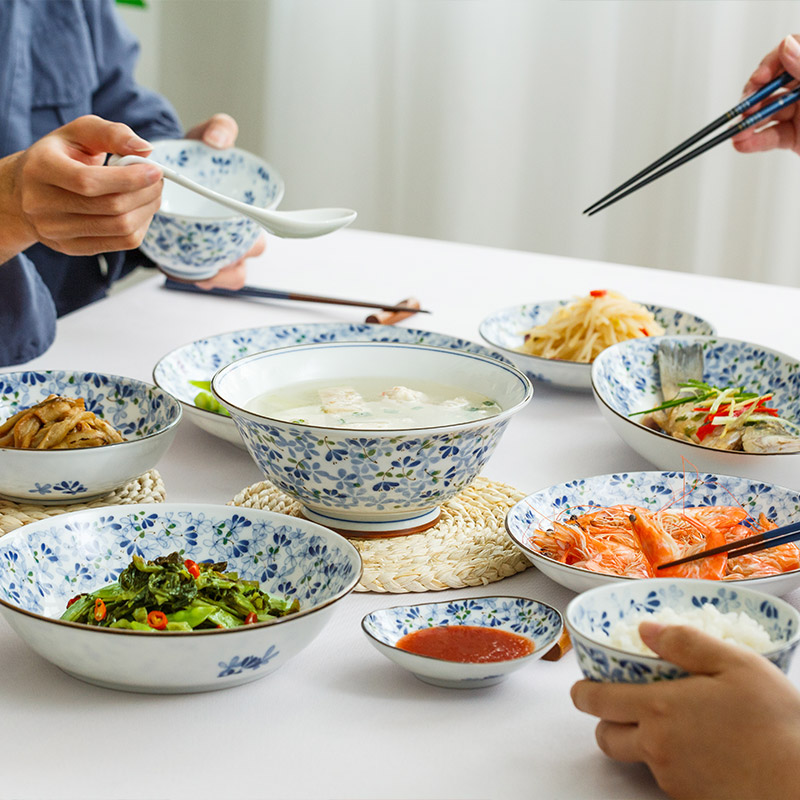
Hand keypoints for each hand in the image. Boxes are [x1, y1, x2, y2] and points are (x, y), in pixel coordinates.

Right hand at [0, 115, 162, 260]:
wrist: (26, 190)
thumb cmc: (59, 156)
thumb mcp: (79, 133)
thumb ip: (112, 134)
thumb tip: (145, 149)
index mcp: (41, 168)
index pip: (89, 181)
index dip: (129, 178)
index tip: (155, 171)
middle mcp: (41, 203)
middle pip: (110, 207)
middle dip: (145, 193)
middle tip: (159, 181)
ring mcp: (55, 230)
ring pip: (120, 229)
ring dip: (147, 211)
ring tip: (153, 194)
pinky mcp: (71, 247)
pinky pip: (120, 244)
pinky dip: (140, 226)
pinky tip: (141, 211)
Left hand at [183, 112, 265, 287]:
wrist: (160, 170)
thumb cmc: (193, 157)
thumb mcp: (204, 135)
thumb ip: (218, 128)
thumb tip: (218, 142)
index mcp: (247, 205)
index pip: (268, 225)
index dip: (266, 238)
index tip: (250, 242)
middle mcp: (239, 229)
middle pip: (250, 253)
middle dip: (237, 259)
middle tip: (216, 255)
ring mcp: (222, 247)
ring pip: (233, 272)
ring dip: (220, 274)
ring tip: (200, 269)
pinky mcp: (201, 258)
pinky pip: (210, 277)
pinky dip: (202, 278)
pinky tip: (190, 272)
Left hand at [571, 621, 799, 799]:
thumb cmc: (775, 723)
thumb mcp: (737, 665)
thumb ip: (686, 643)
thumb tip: (646, 630)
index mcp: (659, 708)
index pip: (597, 701)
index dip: (583, 692)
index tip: (582, 687)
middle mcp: (656, 747)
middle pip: (606, 737)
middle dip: (605, 721)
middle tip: (621, 707)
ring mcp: (673, 779)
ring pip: (637, 759)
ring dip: (641, 743)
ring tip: (673, 726)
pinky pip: (667, 779)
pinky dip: (673, 764)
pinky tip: (703, 751)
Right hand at [733, 35, 799, 156]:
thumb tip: (788, 45)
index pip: (793, 51)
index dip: (772, 62)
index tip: (760, 78)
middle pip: (774, 84)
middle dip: (755, 98)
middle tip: (744, 109)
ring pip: (769, 112)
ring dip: (749, 123)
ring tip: (738, 133)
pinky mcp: (795, 137)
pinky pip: (771, 136)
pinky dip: (755, 141)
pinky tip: (743, 144)